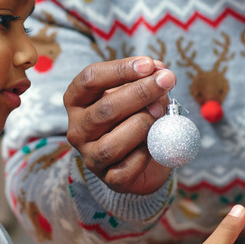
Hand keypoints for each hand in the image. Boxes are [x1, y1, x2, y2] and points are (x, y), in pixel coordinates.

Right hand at [64, 56, 174, 194]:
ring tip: (161, 113)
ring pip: (112, 143)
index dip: (120, 69)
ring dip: (143, 124)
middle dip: (141, 92)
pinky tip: (157, 142)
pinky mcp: (108, 179)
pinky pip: (126, 169)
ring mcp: (90, 156)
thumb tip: (160, 71)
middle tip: (167, 81)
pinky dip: (146, 154)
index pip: (90, 79)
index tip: (149, 64)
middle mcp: (77, 128)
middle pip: (105, 109)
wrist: (142, 159)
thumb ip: (146, 80)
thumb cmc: (134, 117)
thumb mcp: (136, 94)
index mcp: (77, 100)